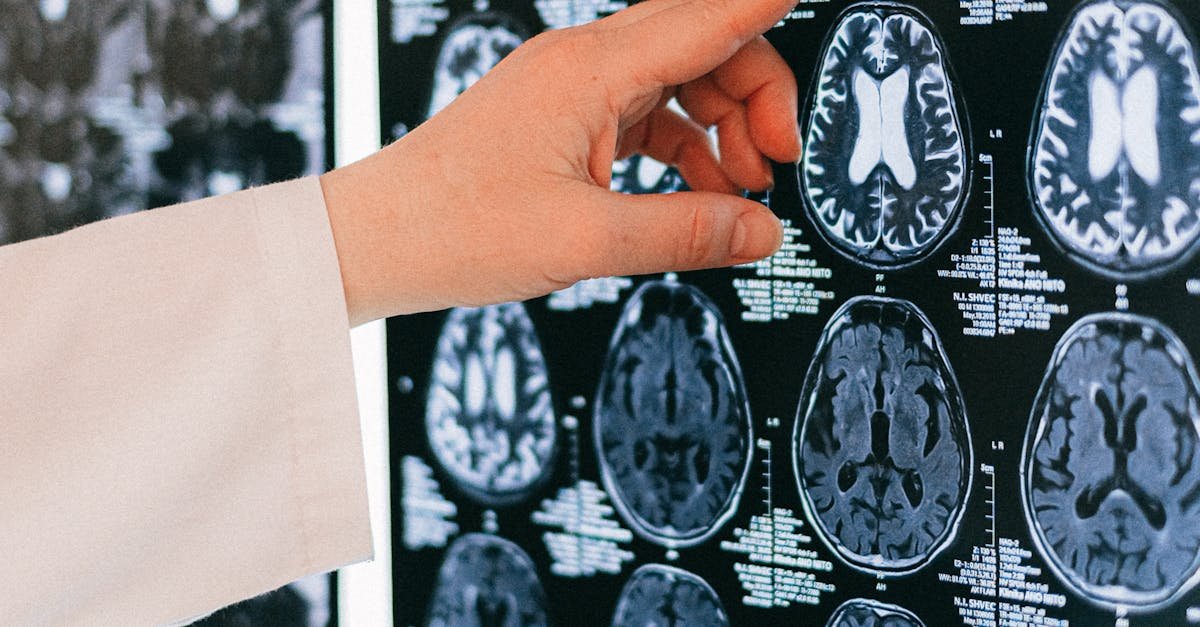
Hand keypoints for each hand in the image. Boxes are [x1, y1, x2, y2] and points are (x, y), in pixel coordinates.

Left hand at [321, 0, 800, 323]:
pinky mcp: (560, 122)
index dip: (765, 6)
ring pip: (675, 81)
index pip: (707, 17)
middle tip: (779, 161)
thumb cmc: (453, 229)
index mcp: (587, 72)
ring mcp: (568, 92)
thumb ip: (686, 232)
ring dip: (720, 126)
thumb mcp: (584, 239)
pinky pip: (644, 117)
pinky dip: (681, 149)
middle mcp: (580, 66)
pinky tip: (698, 194)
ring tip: (742, 189)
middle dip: (754, 94)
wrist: (375, 241)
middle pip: (701, 45)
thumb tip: (761, 231)